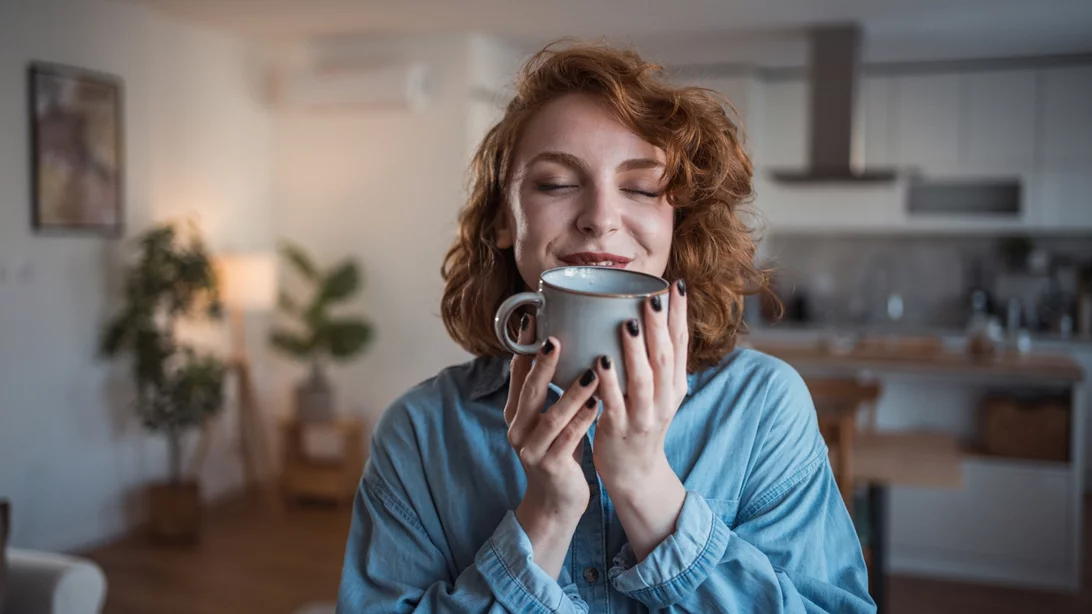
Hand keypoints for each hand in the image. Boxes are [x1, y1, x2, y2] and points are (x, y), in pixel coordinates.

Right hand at [505, 316, 599, 577]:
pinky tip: (598, 404)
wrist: (556, 502)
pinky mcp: (549, 466)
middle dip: (543, 364)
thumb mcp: (549, 417)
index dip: (525, 345)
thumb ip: (551, 388)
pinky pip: (567, 439)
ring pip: (550, 416)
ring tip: (591, 371)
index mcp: (516, 411)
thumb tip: (565, 342)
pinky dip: (582, 420)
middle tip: (557, 338)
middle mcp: (517, 427)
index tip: (536, 318)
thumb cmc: (558, 450)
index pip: (517, 371)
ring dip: (571, 392)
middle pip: (528, 390)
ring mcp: (530, 448)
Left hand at [592, 280, 688, 559]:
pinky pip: (614, 404)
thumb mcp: (658, 391)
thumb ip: (655, 359)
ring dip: (635, 351)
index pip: (681, 344)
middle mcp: (665, 398)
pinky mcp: (621, 430)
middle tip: (651, 296)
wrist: (635, 473)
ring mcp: (645, 416)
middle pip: (665, 357)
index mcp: (675, 384)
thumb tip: (647, 315)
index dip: (680, 314)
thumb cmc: (640, 422)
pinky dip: (609, 383)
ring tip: (627, 325)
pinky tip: (600, 362)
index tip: (676, 284)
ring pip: (643, 380)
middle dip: (659, 325)